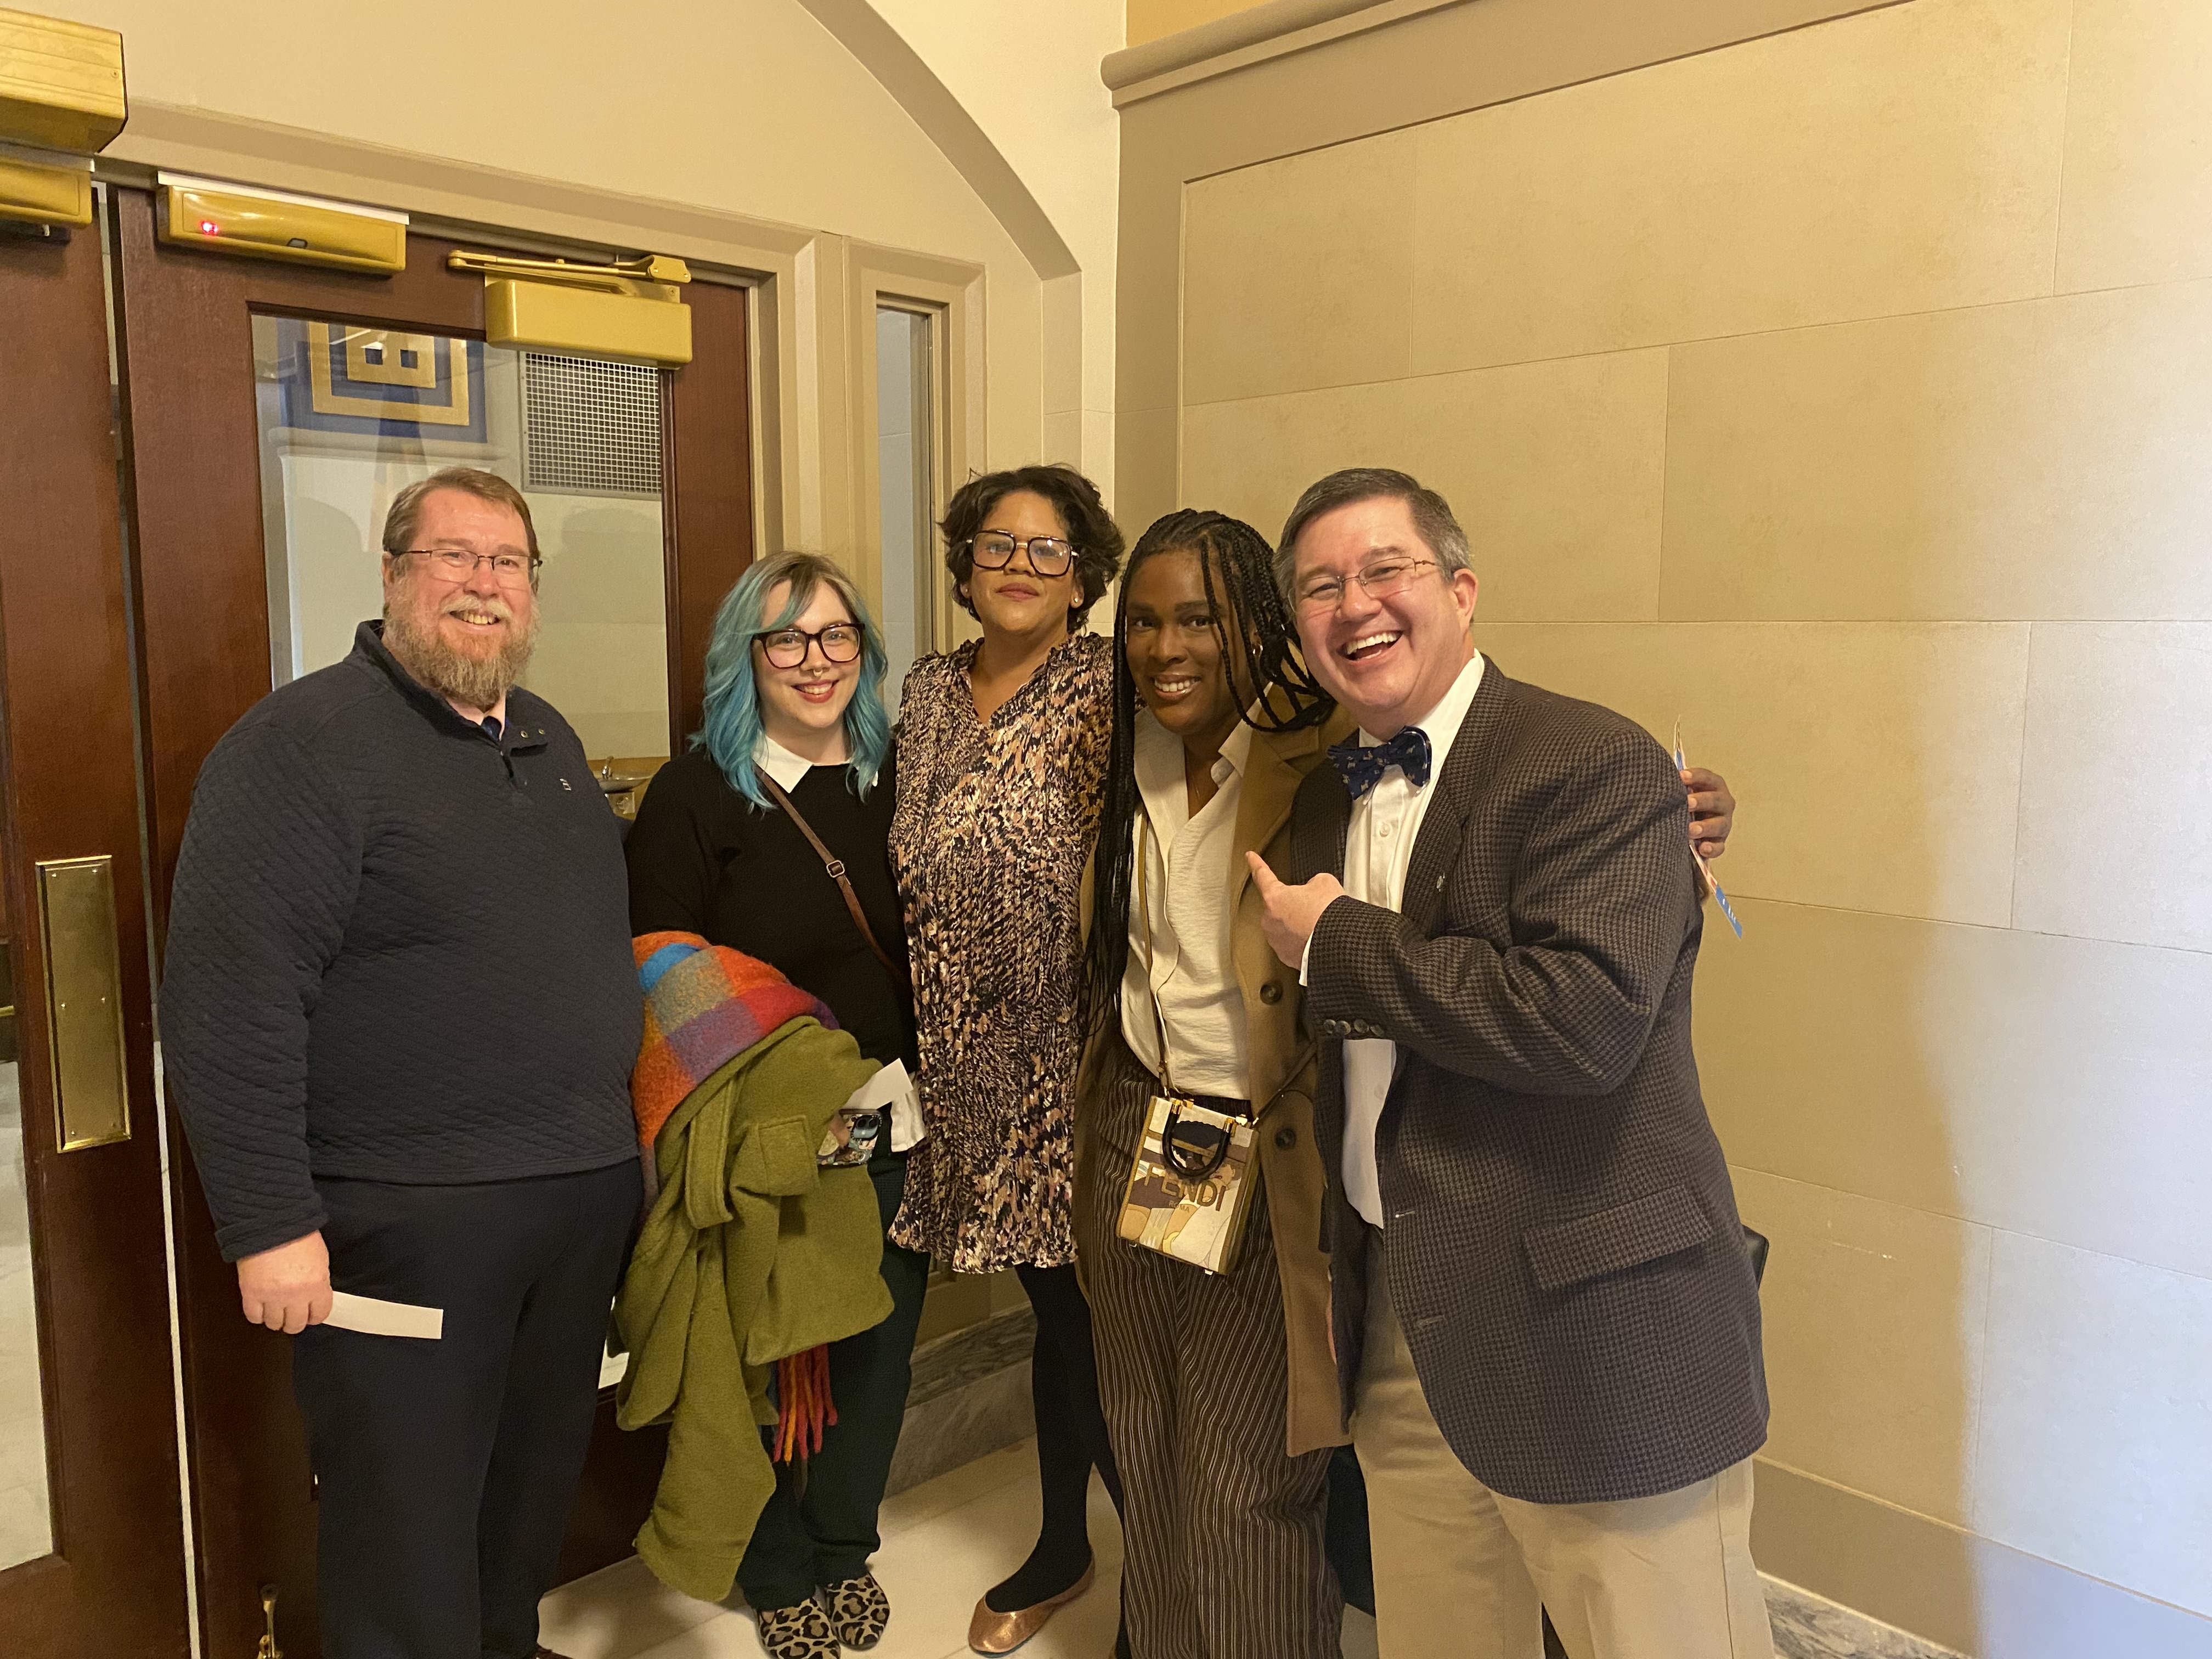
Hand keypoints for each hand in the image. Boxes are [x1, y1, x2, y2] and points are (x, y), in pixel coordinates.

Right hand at [237, 1231, 332, 1333]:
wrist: (270, 1223)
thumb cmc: (296, 1235)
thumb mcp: (320, 1258)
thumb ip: (318, 1280)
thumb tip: (316, 1295)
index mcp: (316, 1284)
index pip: (320, 1314)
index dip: (315, 1316)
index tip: (312, 1315)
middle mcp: (295, 1295)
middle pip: (296, 1324)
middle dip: (295, 1322)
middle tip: (293, 1316)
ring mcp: (272, 1296)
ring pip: (274, 1324)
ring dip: (276, 1320)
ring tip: (276, 1311)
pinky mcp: (251, 1294)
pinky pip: (254, 1317)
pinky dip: (257, 1315)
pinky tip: (261, 1308)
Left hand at [1246, 851, 1344, 969]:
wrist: (1339, 945)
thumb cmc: (1329, 915)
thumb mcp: (1324, 883)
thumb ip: (1311, 883)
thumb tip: (1312, 892)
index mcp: (1274, 898)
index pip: (1263, 876)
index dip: (1257, 864)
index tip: (1250, 857)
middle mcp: (1270, 921)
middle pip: (1278, 906)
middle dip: (1293, 906)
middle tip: (1314, 907)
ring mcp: (1277, 941)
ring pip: (1285, 927)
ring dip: (1298, 925)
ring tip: (1319, 925)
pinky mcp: (1286, 958)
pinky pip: (1292, 944)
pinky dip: (1302, 941)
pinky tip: (1317, 939)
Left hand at [1683, 766, 1735, 861]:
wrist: (1691, 824)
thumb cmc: (1685, 801)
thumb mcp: (1683, 791)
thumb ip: (1677, 786)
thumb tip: (1661, 781)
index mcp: (1714, 785)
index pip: (1707, 778)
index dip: (1696, 776)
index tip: (1681, 776)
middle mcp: (1723, 803)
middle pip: (1715, 800)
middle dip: (1701, 801)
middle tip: (1688, 802)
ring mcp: (1723, 823)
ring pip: (1719, 824)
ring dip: (1705, 827)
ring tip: (1690, 830)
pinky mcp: (1720, 841)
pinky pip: (1719, 847)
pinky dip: (1712, 849)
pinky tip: (1702, 849)